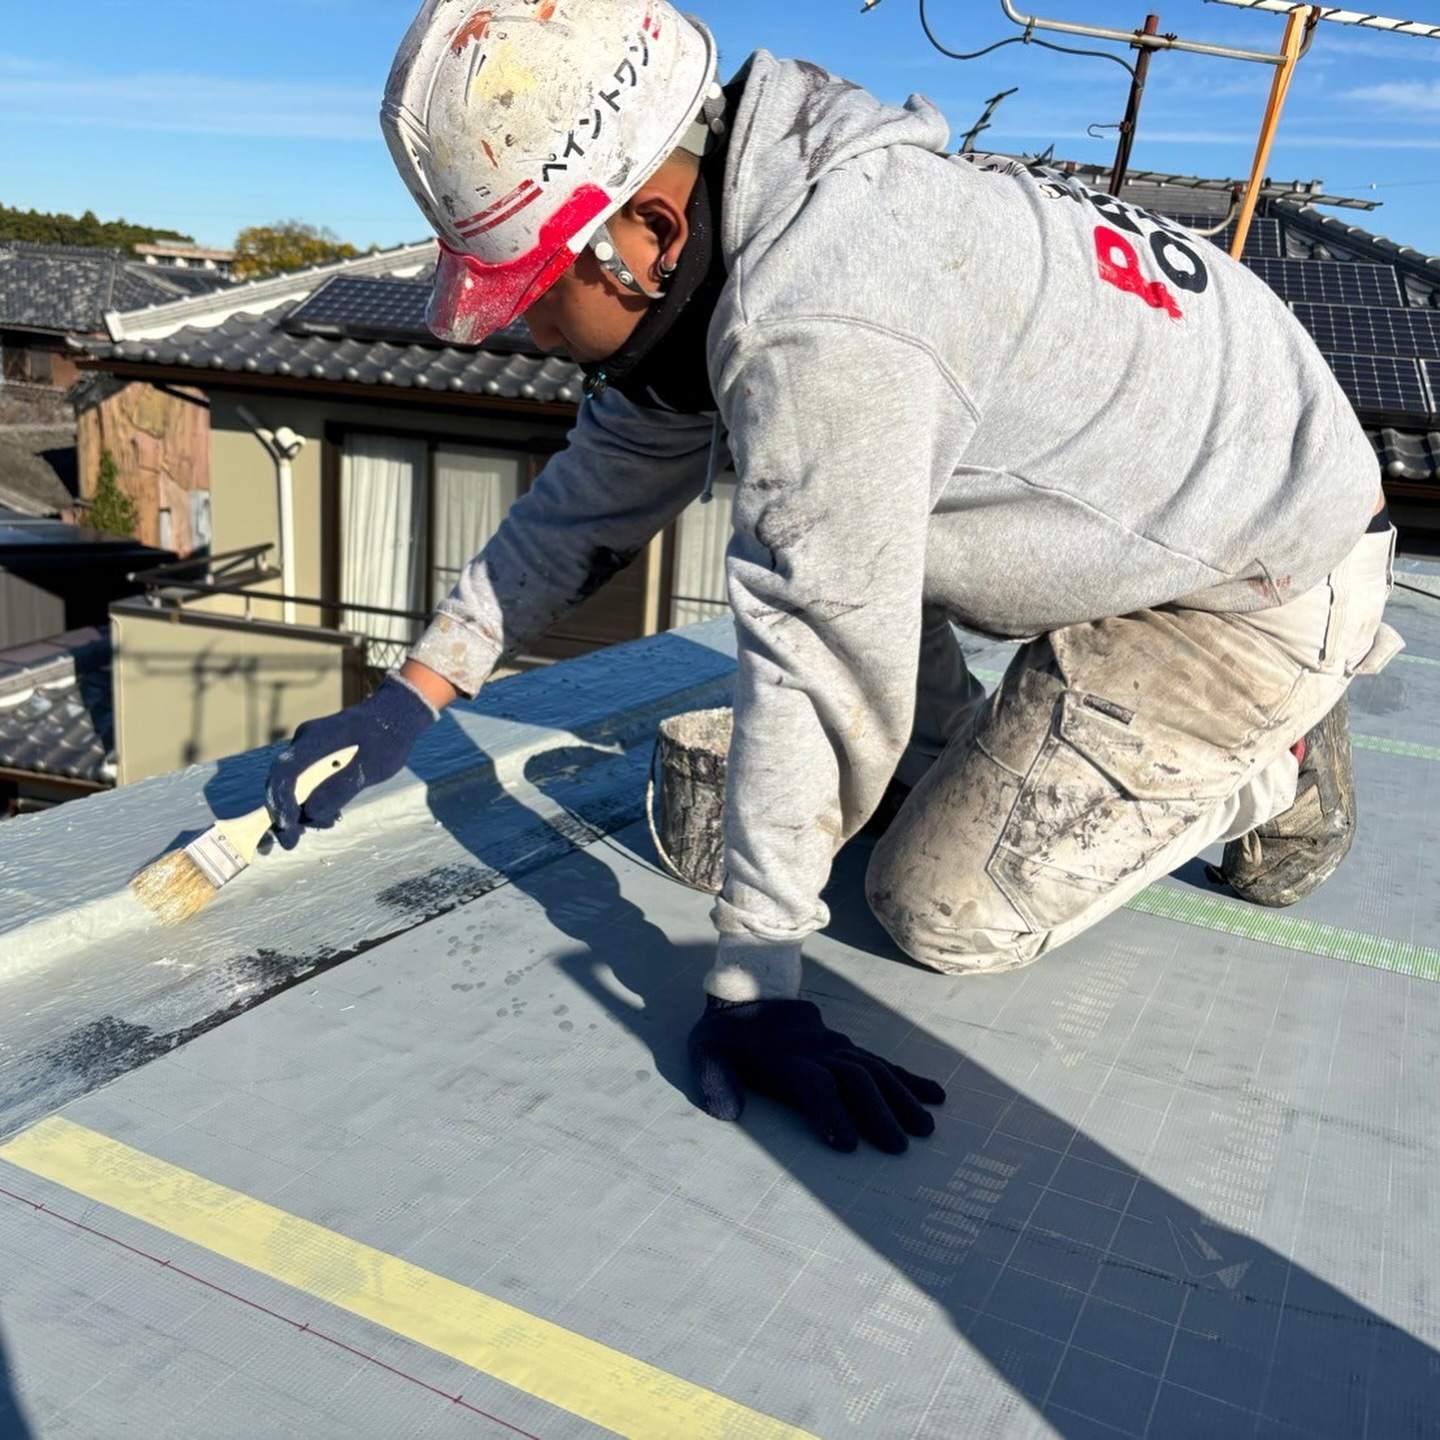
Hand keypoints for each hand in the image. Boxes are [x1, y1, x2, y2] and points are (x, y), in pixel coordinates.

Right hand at [265, 675, 437, 849]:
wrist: (395, 716)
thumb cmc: (387, 738)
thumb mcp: (371, 767)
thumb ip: (341, 788)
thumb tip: (311, 812)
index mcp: (316, 739)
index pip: (285, 771)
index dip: (281, 800)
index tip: (287, 826)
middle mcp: (304, 743)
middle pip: (281, 781)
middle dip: (284, 814)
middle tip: (292, 842)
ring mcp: (307, 751)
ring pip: (290, 785)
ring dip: (300, 810)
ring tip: (327, 823)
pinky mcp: (315, 760)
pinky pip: (303, 783)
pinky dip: (309, 802)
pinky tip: (328, 815)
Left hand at [689, 997, 944, 1152]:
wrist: (751, 991)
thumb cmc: (725, 1037)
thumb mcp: (705, 1053)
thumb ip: (715, 1081)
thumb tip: (727, 1114)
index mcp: (784, 1058)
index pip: (813, 1084)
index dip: (829, 1111)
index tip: (847, 1143)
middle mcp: (818, 1052)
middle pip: (853, 1079)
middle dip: (877, 1112)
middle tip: (898, 1146)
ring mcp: (837, 1048)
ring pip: (875, 1070)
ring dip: (902, 1098)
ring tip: (925, 1128)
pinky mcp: (849, 1048)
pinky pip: (883, 1062)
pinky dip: (910, 1078)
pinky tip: (936, 1096)